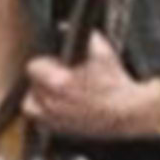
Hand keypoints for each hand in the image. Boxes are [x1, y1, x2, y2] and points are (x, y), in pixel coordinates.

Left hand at [21, 36, 154, 142]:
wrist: (128, 112)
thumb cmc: (116, 85)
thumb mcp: (102, 52)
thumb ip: (82, 38)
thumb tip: (66, 28)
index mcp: (59, 82)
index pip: (33, 67)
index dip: (44, 61)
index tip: (53, 62)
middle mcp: (53, 103)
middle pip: (31, 86)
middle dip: (42, 79)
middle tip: (57, 75)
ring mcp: (55, 120)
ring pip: (31, 107)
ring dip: (39, 97)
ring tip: (54, 92)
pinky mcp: (61, 131)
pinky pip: (42, 121)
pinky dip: (47, 114)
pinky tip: (61, 105)